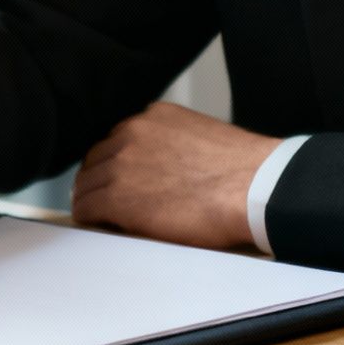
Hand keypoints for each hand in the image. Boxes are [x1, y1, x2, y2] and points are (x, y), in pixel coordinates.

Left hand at [71, 102, 281, 247]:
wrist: (257, 188)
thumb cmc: (244, 173)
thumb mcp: (200, 139)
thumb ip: (171, 145)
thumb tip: (161, 168)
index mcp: (153, 117)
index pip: (116, 140)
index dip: (116, 165)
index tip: (121, 181)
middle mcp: (131, 133)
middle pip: (96, 160)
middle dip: (101, 181)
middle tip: (107, 202)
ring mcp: (121, 163)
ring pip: (86, 184)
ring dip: (94, 201)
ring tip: (105, 219)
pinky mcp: (118, 196)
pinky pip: (86, 209)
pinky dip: (90, 219)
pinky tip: (104, 227)